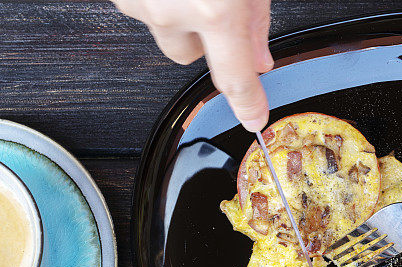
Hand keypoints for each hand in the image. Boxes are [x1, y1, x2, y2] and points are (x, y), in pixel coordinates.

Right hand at [112, 0, 272, 131]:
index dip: (248, 103)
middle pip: (189, 56)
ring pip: (165, 33)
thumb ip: (255, 19)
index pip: (235, 78)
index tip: (253, 119)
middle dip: (203, 39)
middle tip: (214, 7)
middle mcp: (173, 12)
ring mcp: (142, 3)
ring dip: (178, 16)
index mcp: (214, 10)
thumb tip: (259, 58)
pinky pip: (145, 9)